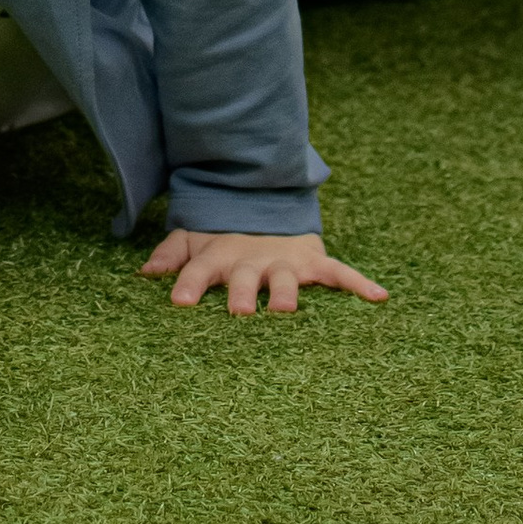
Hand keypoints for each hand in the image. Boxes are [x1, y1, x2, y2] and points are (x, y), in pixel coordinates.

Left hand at [140, 228, 386, 313]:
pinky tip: (379, 297)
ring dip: (286, 294)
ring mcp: (284, 261)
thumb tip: (143, 272)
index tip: (179, 302)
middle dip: (242, 294)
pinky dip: (359, 284)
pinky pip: (339, 273)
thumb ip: (172, 255)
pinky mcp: (313, 262)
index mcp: (219, 257)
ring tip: (287, 310)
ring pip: (286, 279)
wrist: (266, 209)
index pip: (198, 270)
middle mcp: (251, 260)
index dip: (188, 283)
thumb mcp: (195, 241)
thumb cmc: (225, 241)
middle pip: (245, 278)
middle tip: (239, 313)